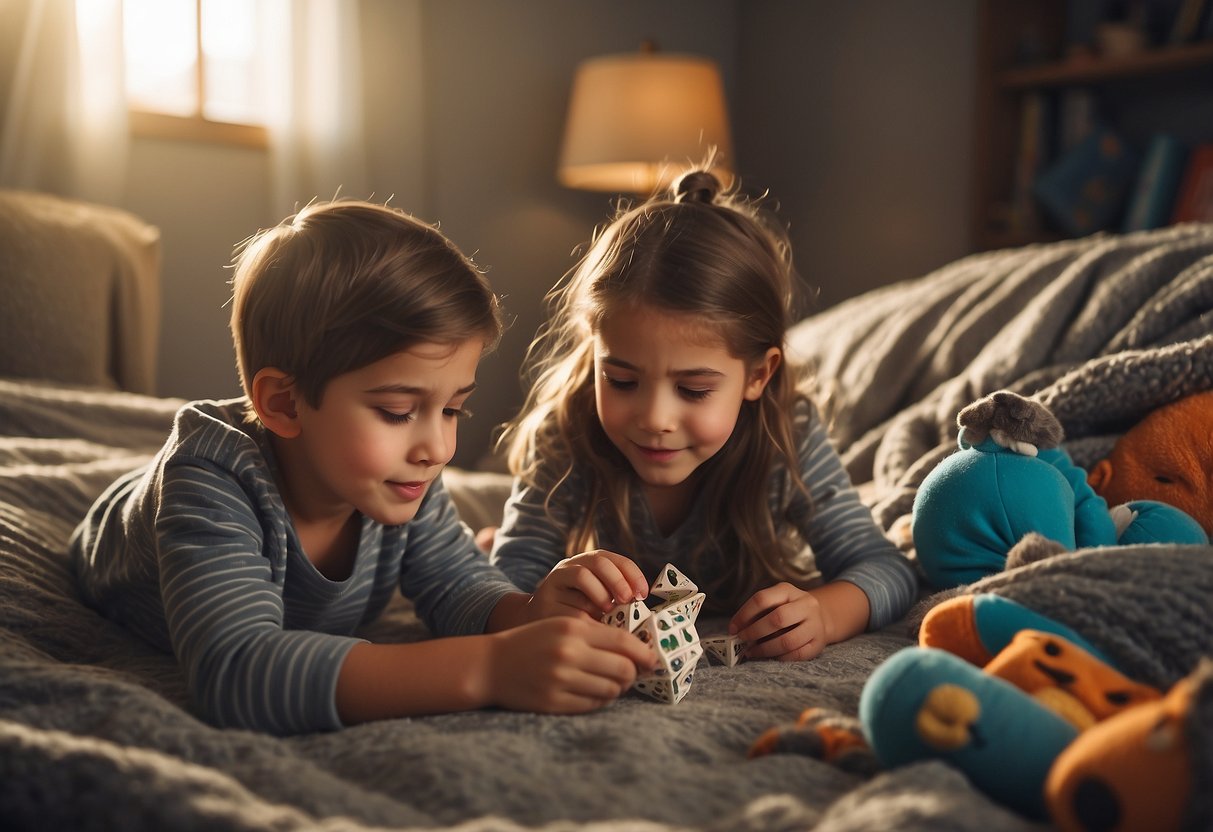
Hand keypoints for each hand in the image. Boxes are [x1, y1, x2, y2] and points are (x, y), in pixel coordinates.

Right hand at [485, 617, 655, 713]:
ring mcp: (560, 681)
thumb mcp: (561, 626)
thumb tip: (636, 650)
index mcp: (573, 629)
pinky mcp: (553, 703)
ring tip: (611, 683)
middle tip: (632, 674)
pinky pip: (592, 705)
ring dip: (617, 689)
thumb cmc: (532, 641)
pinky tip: (593, 692)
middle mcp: (568, 654)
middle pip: (622, 669)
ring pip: (610, 690)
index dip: (644, 652)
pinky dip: (599, 700)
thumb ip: (596, 633)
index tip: (651, 659)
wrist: (491, 665)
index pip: (623, 642)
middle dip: (633, 674)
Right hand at [528, 550, 648, 619]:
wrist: (532, 625)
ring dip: (601, 593)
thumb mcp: (595, 603)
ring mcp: (554, 580)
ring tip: (607, 610)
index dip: (632, 573)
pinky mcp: (543, 599)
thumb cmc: (572, 615)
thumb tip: (642, 609)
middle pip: (598, 561)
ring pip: (582, 575)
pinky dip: (584, 611)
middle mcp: (569, 566)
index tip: (643, 593)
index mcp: (585, 563)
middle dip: (618, 580)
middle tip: (628, 600)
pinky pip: (567, 600)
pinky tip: (589, 622)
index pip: (613, 559)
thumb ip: (614, 600)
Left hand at [729, 582, 830, 661]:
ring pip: (788, 641)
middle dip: (755, 632)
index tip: (732, 628)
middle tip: (742, 640)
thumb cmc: (788, 610)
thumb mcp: (775, 602)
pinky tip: (769, 656)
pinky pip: (797, 655)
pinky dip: (780, 658)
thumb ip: (758, 613)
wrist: (820, 617)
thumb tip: (736, 630)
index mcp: (788, 591)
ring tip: (752, 652)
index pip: (762, 599)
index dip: (744, 615)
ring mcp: (815, 625)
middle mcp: (805, 605)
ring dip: (765, 649)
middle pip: (777, 619)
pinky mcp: (819, 644)